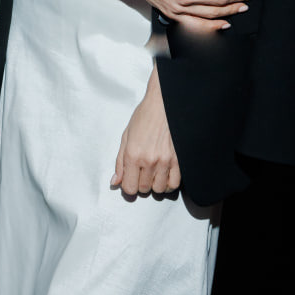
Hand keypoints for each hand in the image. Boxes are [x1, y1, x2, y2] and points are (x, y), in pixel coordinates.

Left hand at [112, 66, 179, 195]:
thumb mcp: (126, 137)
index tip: (130, 180)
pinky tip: (165, 174)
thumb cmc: (144, 117)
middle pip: (144, 189)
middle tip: (141, 172)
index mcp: (133, 154)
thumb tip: (115, 181)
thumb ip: (119, 162)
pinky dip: (168, 183)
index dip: (128, 186)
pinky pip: (174, 184)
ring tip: (153, 172)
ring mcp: (165, 161)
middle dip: (141, 184)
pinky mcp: (179, 161)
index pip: (129, 187)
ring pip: (159, 189)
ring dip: (155, 184)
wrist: (163, 105)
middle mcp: (149, 160)